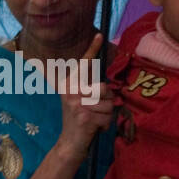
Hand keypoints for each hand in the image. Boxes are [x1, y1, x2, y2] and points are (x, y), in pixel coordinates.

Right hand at [56, 33, 114, 162]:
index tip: (100, 35)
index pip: (84, 64)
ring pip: (110, 103)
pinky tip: (94, 128)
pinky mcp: (85, 116)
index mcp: (70, 84)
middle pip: (105, 87)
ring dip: (107, 115)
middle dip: (108, 101)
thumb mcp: (80, 101)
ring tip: (95, 120)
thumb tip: (109, 86)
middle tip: (96, 110)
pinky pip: (108, 117)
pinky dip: (105, 125)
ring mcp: (77, 103)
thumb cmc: (79, 120)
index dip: (92, 49)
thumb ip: (91, 90)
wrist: (69, 144)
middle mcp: (71, 91)